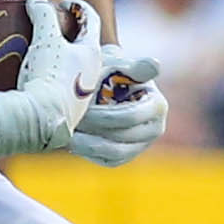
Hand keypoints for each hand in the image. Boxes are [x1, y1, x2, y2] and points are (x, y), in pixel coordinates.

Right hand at [15, 0, 102, 148]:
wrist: (42, 119)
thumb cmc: (47, 75)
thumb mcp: (44, 40)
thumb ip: (42, 15)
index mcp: (92, 52)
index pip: (90, 20)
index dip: (77, 6)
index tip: (61, 4)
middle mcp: (94, 73)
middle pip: (87, 47)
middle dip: (72, 36)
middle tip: (55, 30)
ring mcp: (84, 95)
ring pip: (79, 70)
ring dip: (66, 60)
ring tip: (46, 57)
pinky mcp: (70, 112)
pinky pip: (67, 90)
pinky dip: (58, 81)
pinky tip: (42, 84)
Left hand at [70, 46, 167, 166]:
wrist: (103, 84)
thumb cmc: (110, 71)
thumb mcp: (119, 63)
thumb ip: (134, 66)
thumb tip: (154, 65)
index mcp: (157, 105)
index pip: (129, 116)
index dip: (102, 114)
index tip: (78, 108)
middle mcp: (154, 128)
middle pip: (120, 136)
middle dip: (92, 129)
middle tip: (67, 122)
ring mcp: (141, 145)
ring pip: (114, 153)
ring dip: (88, 145)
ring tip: (67, 135)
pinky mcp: (126, 155)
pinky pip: (107, 160)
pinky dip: (89, 152)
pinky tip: (71, 141)